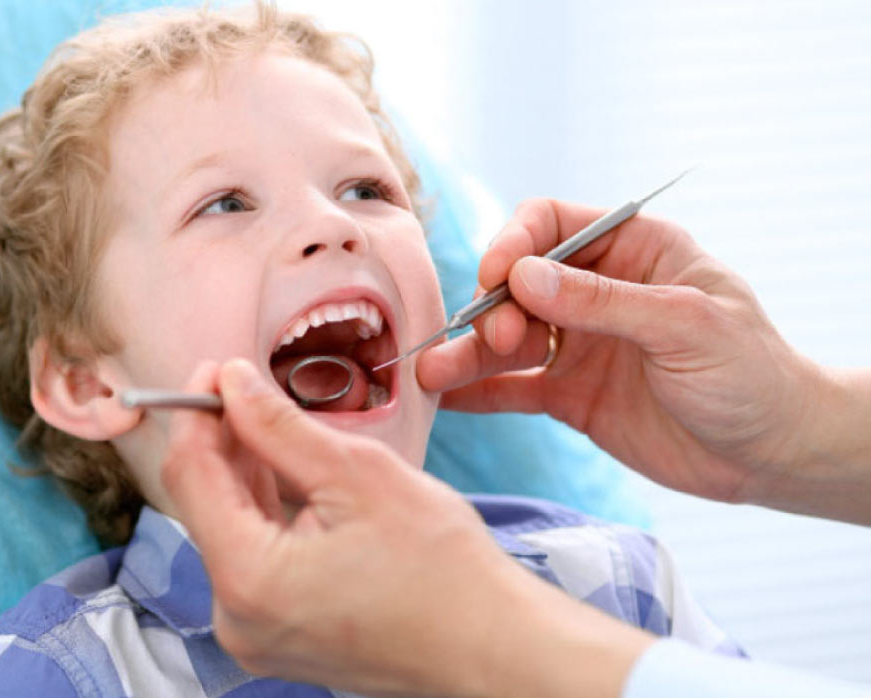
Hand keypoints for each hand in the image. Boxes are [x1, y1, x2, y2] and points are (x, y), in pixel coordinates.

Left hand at [161, 359, 649, 695]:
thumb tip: (231, 382)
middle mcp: (235, 618)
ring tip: (274, 425)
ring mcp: (256, 634)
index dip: (197, 413)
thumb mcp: (358, 474)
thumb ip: (280, 426)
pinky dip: (268, 514)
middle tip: (247, 387)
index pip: (189, 476)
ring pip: (230, 530)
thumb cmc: (443, 569)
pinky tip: (290, 475)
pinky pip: (255, 561)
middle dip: (224, 441)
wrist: (491, 644)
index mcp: (248, 579)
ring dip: (246, 474)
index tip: (217, 370)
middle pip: (205, 504)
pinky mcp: (280, 636)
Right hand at [417, 198, 825, 509]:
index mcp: (632, 250)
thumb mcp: (684, 326)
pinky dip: (479, 392)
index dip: (514, 243)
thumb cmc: (751, 373)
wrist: (772, 454)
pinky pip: (514, 387)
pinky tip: (445, 398)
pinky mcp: (570, 395)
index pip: (551, 225)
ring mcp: (580, 344)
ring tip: (432, 373)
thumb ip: (602, 301)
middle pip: (518, 284)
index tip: (495, 277)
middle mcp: (597, 292)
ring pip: (508, 338)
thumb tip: (522, 276)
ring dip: (469, 353)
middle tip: (494, 341)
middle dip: (493, 308)